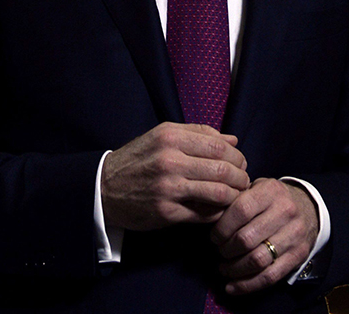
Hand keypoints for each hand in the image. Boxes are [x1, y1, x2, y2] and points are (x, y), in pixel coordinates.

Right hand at [101, 122, 248, 230]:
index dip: (237, 157)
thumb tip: (233, 141)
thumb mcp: (163, 136)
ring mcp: (168, 188)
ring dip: (234, 195)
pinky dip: (217, 212)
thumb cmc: (138, 159)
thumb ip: (198, 134)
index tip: (241, 163)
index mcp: (171, 138)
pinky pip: (204, 214)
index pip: (219, 147)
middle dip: (240, 177)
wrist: (104, 187)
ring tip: (235, 195)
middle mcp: (170, 161)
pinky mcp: (166, 212)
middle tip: (243, 181)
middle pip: (223, 169)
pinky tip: (218, 208)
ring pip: (218, 193)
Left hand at [210, 178, 318, 294]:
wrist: (308, 207)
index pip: (240, 211)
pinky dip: (247, 285)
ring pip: (257, 260)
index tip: (214, 237)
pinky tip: (233, 286)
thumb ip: (235, 198)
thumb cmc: (272, 199)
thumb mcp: (256, 187)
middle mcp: (286, 211)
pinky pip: (270, 276)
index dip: (222, 228)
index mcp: (271, 191)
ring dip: (234, 269)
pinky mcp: (299, 255)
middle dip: (226, 250)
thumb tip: (209, 217)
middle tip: (219, 251)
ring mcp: (294, 235)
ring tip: (224, 268)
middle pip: (246, 239)